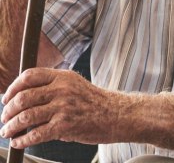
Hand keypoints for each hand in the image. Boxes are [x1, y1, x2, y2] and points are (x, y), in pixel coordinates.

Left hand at [0, 68, 117, 148]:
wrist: (117, 114)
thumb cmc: (97, 102)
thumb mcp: (75, 85)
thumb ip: (53, 88)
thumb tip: (26, 100)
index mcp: (64, 76)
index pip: (29, 76)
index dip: (12, 88)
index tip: (6, 98)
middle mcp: (62, 89)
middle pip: (23, 97)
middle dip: (8, 110)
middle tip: (5, 118)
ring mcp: (64, 107)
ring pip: (26, 116)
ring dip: (11, 126)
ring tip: (7, 131)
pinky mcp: (65, 125)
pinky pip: (36, 134)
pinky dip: (22, 140)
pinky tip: (19, 142)